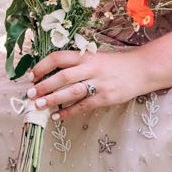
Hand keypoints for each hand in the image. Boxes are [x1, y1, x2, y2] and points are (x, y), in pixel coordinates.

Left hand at [24, 47, 149, 119]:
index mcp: (85, 55)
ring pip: (71, 91)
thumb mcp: (95, 57)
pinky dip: (69, 111)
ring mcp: (99, 82)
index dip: (42, 66)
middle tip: (30, 94)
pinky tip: (57, 116)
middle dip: (44, 85)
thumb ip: (77, 64)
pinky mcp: (107, 97)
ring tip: (39, 105)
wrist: (142, 69)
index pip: (59, 57)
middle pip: (62, 76)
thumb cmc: (114, 64)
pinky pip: (84, 105)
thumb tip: (52, 74)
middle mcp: (91, 67)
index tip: (31, 75)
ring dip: (53, 99)